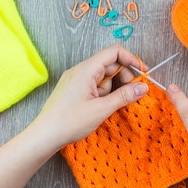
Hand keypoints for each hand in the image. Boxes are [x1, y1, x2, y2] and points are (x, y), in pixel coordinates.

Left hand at [31, 44, 148, 149]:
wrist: (44, 136)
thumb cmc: (69, 122)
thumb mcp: (101, 109)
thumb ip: (124, 96)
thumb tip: (143, 87)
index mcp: (87, 69)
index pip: (114, 52)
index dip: (131, 59)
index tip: (143, 73)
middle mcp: (81, 70)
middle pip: (110, 64)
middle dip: (125, 77)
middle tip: (134, 94)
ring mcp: (77, 80)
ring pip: (104, 77)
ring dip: (114, 88)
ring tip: (116, 105)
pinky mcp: (74, 89)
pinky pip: (95, 85)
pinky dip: (105, 93)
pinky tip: (106, 107)